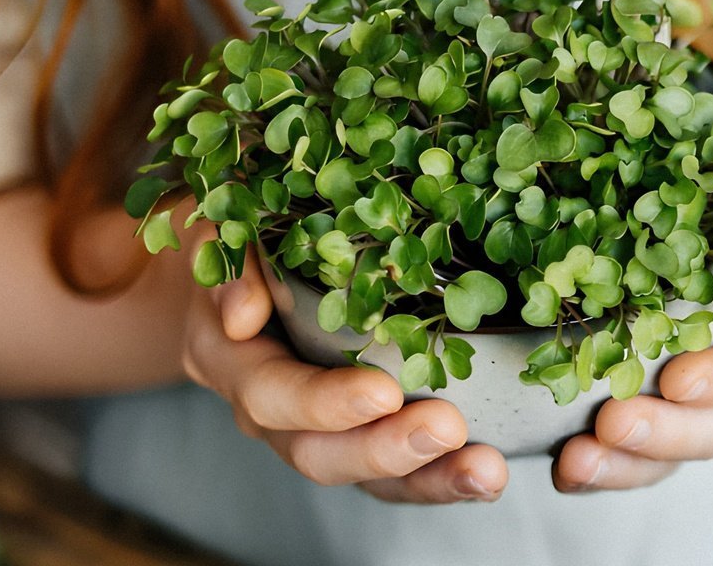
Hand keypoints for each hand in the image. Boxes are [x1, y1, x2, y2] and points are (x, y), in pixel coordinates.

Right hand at [181, 249, 508, 502]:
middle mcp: (274, 414)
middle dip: (386, 449)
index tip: (382, 393)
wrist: (240, 276)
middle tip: (447, 429)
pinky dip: (445, 477)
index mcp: (234, 362)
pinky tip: (491, 473)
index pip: (275, 395)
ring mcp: (322, 432)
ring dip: (429, 478)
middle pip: (322, 454)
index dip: (324, 403)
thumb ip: (228, 264)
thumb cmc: (240, 243)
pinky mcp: (366, 437)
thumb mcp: (221, 234)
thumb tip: (242, 315)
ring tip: (485, 471)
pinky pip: (402, 474)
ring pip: (369, 477)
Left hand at [552, 303, 712, 491]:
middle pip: (710, 429)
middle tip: (613, 425)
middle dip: (662, 433)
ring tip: (575, 463)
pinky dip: (600, 472)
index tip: (678, 382)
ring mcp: (699, 419)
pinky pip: (635, 462)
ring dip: (623, 465)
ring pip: (670, 458)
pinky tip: (563, 472)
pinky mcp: (661, 431)